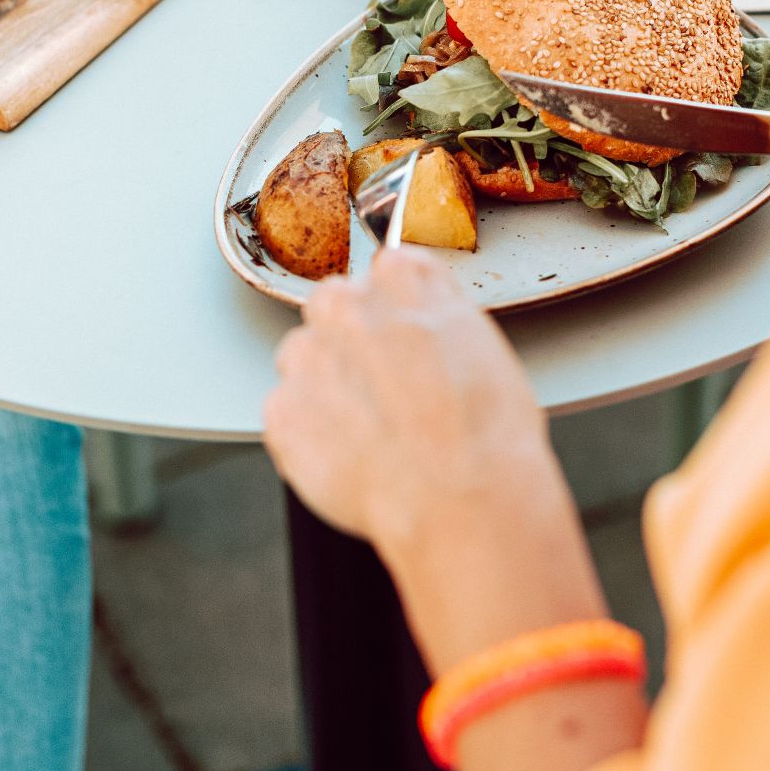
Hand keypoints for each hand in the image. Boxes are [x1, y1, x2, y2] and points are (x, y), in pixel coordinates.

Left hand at [264, 249, 556, 554]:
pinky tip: (348, 456)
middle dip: (348, 337)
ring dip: (323, 383)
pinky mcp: (283, 412)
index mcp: (404, 283)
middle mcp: (349, 309)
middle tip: (381, 385)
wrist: (459, 499)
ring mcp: (309, 359)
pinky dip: (308, 434)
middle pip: (332, 305)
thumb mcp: (486, 346)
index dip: (395, 309)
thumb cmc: (486, 435)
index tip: (402, 336)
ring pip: (300, 356)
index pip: (386, 270)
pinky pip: (286, 412)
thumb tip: (424, 319)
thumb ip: (440, 315)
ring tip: (365, 429)